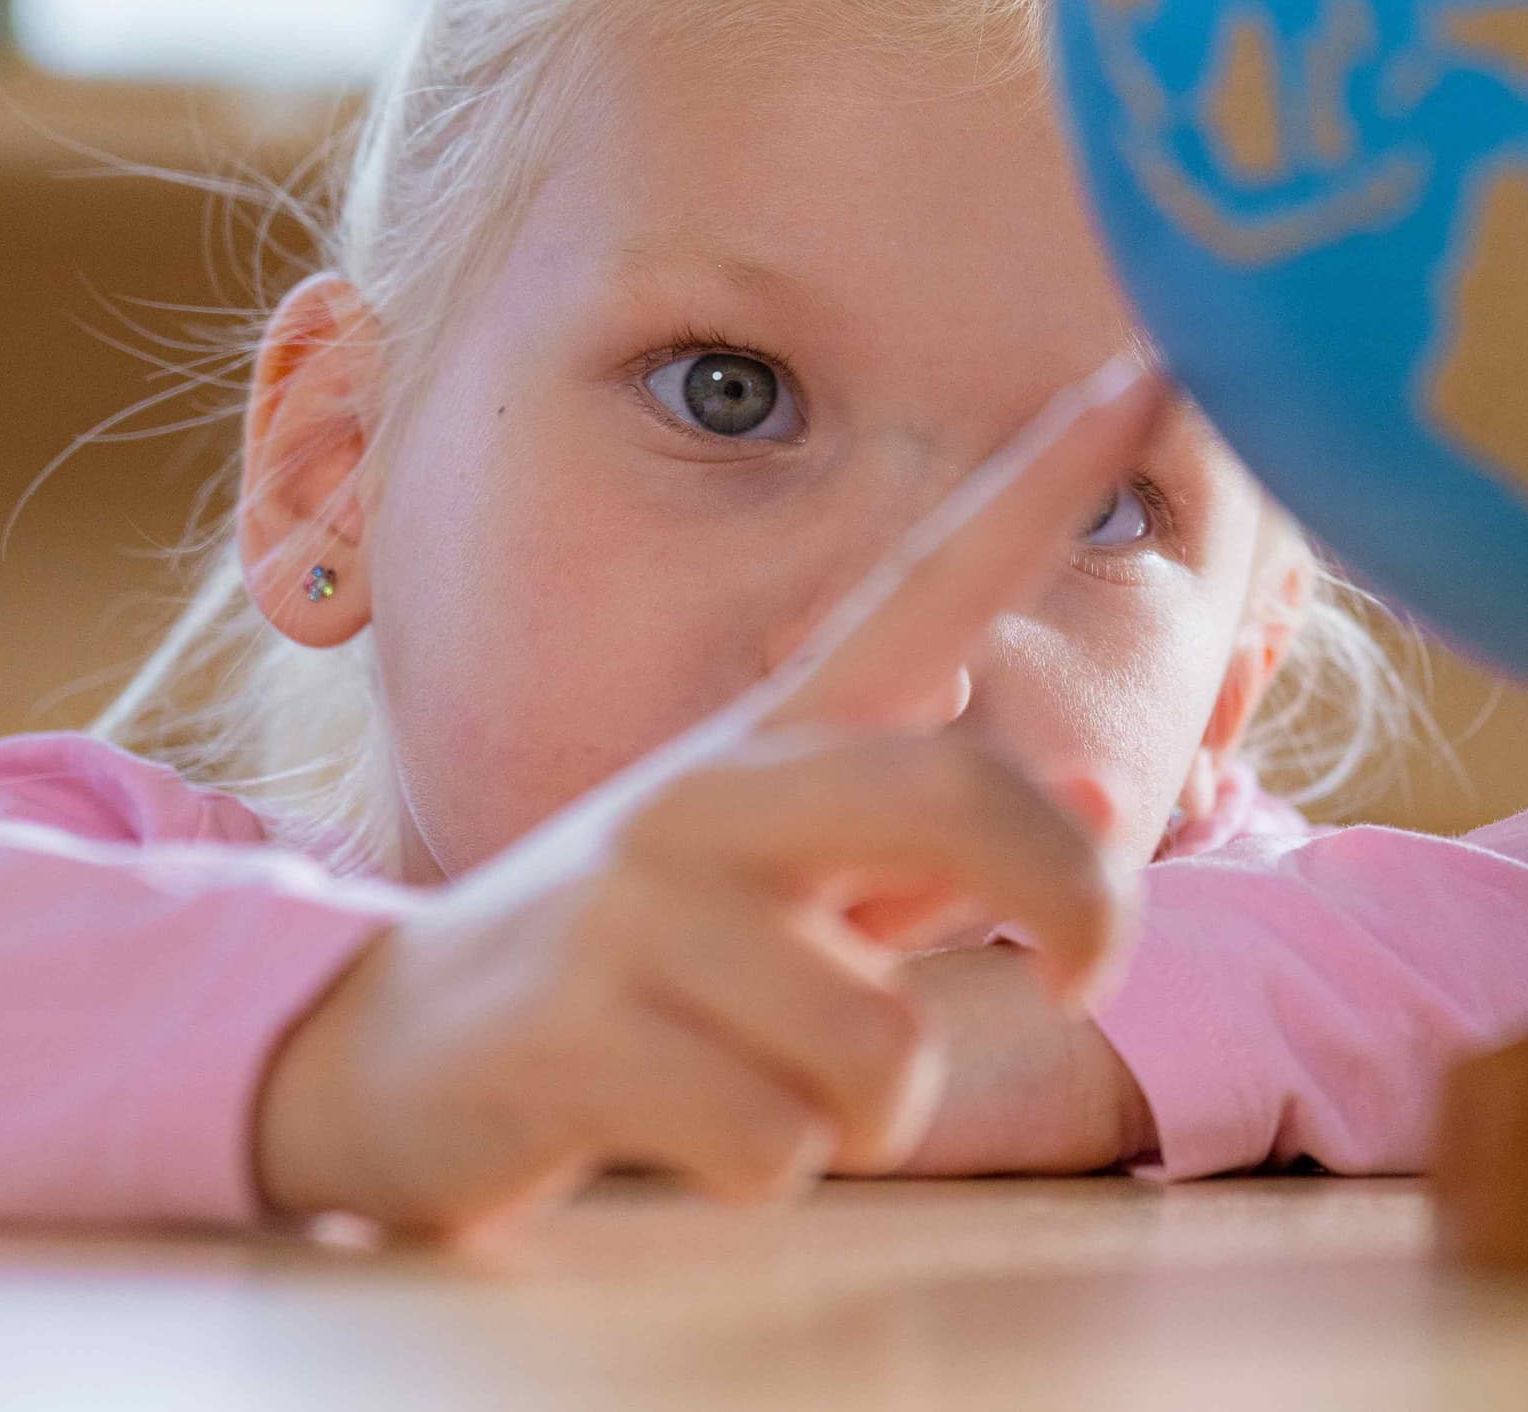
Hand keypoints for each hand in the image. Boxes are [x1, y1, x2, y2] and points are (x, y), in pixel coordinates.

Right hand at [252, 358, 1167, 1239]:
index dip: (1046, 472)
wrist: (364, 1054)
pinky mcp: (572, 1035)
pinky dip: (761, 1168)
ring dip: (865, 1108)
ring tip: (774, 1084)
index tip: (1163, 359)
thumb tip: (1100, 797)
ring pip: (879, 1043)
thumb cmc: (643, 974)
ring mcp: (633, 906)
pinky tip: (679, 1130)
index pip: (930, 579)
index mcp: (777, 738)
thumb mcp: (798, 887)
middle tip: (1082, 977)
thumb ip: (939, 844)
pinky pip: (775, 1140)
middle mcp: (711, 790)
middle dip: (1071, 904)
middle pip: (962, 797)